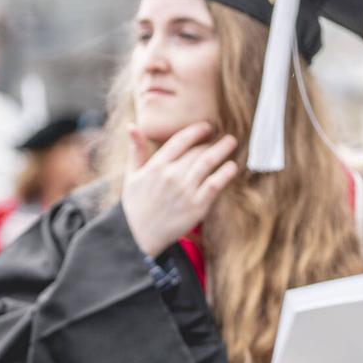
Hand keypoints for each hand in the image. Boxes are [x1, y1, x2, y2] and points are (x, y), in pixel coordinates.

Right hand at [120, 123, 238, 256]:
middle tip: (220, 138)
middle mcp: (170, 176)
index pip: (180, 140)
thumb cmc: (136, 205)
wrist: (140, 236)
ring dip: (222, 150)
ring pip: (208, 163)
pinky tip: (232, 166)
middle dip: (211, 142)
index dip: (196, 131)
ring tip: (231, 142)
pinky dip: (226, 172)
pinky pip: (215, 184)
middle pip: (197, 151)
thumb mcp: (131, 176)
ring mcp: (185, 191)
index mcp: (155, 167)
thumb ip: (136, 150)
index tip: (206, 127)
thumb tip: (131, 126)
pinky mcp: (197, 205)